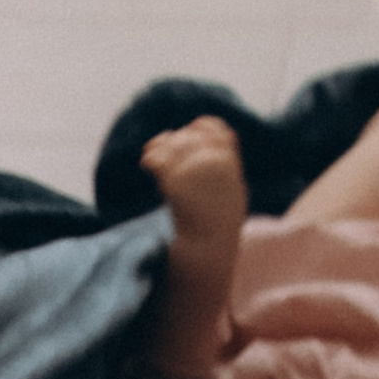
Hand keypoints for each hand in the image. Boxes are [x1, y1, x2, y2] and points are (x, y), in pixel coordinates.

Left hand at [141, 118, 246, 241]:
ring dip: (159, 148)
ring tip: (150, 158)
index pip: (217, 129)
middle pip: (190, 136)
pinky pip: (157, 160)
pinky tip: (146, 165)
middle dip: (175, 141)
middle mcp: (216, 162)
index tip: (188, 133)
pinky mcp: (176, 181)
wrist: (207, 250)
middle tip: (160, 149)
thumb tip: (205, 144)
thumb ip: (223, 167)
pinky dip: (150, 159)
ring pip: (171, 145)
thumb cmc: (218, 226)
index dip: (200, 127)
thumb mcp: (231, 192)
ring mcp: (196, 170)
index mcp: (230, 165)